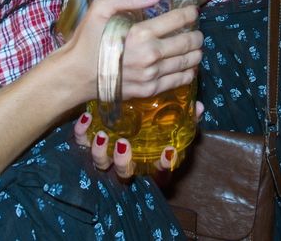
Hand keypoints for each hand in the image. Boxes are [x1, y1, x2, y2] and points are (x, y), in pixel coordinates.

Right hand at [65, 0, 203, 104]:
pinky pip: (178, 81)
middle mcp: (150, 56)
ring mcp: (151, 76)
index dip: (189, 14)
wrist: (75, 76)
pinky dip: (188, 72)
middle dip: (197, 35)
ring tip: (195, 48)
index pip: (178, 20)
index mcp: (140, 34)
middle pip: (188, 43)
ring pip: (187, 63)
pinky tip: (188, 66)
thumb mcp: (100, 9)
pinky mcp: (149, 91)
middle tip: (197, 31)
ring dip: (196, 53)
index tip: (193, 12)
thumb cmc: (86, 40)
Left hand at [73, 102, 204, 178]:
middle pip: (124, 172)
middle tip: (125, 144)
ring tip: (102, 136)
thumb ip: (184, 117)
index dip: (163, 168)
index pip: (158, 173)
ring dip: (101, 152)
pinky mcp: (88, 139)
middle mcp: (126, 161)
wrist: (118, 108)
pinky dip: (82, 132)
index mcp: (147, 159)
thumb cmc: (148, 119)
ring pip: (101, 163)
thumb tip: (199, 107)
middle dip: (124, 163)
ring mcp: (106, 153)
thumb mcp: (168, 118)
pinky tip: (86, 117)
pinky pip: (81, 141)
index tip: (166, 152)